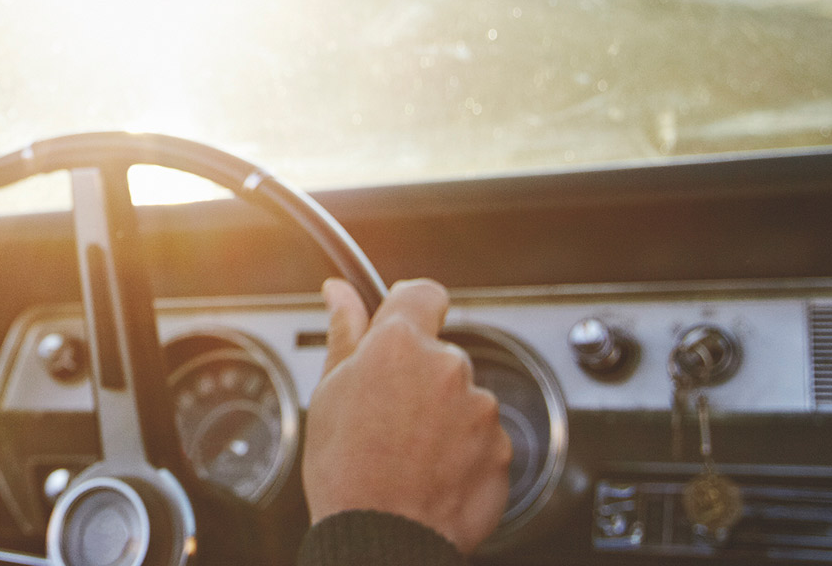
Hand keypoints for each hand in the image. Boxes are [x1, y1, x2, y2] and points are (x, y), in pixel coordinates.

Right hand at [302, 278, 510, 553]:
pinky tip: (430, 472)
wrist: (382, 538)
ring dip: (442, 415)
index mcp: (402, 345)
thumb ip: (344, 333)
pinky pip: (481, 437)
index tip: (400, 328)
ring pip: (462, 398)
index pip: (421, 293)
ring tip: (407, 453)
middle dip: (419, 376)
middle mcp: (450, 368)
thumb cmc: (347, 471)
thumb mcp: (329, 392)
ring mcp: (481, 409)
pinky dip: (462, 450)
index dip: (409, 309)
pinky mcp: (502, 448)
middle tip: (386, 414)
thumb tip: (339, 293)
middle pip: (440, 354)